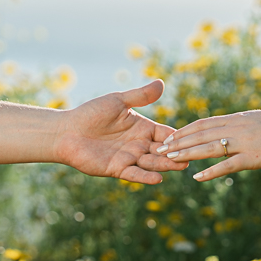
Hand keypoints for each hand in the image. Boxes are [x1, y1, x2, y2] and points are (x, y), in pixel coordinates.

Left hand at [57, 79, 188, 184]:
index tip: (194, 138)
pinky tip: (158, 178)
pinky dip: (146, 176)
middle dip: (176, 153)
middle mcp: (138, 144)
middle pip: (162, 151)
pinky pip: (134, 174)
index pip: (165, 133)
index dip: (178, 136)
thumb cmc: (91, 113)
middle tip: (192, 156)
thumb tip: (161, 83)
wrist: (67, 131)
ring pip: (151, 163)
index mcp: (142, 128)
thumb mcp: (118, 101)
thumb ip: (140, 96)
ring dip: (164, 164)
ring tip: (179, 165)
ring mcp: (129, 158)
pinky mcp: (117, 169)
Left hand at [152, 108, 260, 181]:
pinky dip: (210, 171)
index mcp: (237, 119)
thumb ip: (242, 126)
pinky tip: (196, 177)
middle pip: (200, 134)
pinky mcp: (253, 158)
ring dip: (186, 153)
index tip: (168, 136)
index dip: (184, 130)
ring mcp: (243, 143)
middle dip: (178, 141)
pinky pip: (227, 165)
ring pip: (208, 147)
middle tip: (158, 149)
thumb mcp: (259, 121)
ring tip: (168, 159)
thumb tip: (230, 131)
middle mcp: (236, 128)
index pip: (204, 123)